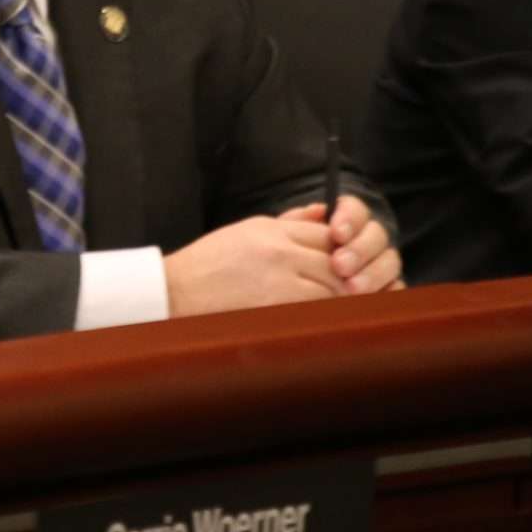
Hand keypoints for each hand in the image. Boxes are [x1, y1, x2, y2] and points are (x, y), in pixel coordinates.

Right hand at [164, 215, 350, 316]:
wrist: (177, 290)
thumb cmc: (210, 262)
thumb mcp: (249, 230)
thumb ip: (290, 222)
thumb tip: (324, 212)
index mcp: (274, 230)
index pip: (329, 234)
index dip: (344, 249)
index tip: (346, 261)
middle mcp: (281, 253)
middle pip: (337, 261)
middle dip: (349, 276)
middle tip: (354, 288)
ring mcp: (279, 283)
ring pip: (332, 289)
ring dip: (340, 298)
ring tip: (342, 305)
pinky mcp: (275, 309)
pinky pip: (314, 311)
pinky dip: (324, 314)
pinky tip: (323, 318)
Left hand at [281, 196, 406, 291]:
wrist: (285, 291)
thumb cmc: (286, 262)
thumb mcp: (285, 241)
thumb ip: (298, 223)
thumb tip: (317, 210)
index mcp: (346, 222)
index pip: (356, 211)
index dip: (350, 219)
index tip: (336, 233)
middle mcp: (367, 241)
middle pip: (376, 235)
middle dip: (359, 249)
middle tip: (340, 265)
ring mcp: (380, 265)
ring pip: (389, 262)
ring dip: (372, 274)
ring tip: (352, 288)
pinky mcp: (388, 289)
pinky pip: (397, 288)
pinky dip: (388, 293)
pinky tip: (372, 301)